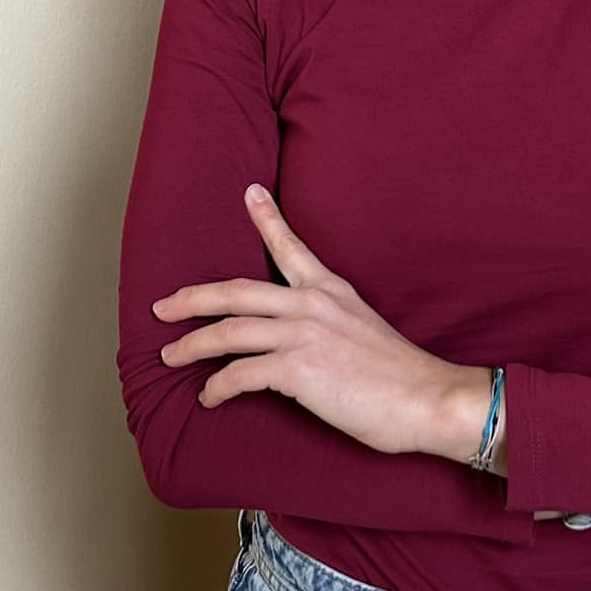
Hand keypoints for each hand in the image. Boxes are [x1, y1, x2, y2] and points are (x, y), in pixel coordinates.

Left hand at [151, 184, 449, 456]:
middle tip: (162, 306)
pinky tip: (209, 397)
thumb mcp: (364, 328)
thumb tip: (307, 338)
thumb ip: (331, 323)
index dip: (266, 219)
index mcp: (330, 290)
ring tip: (170, 357)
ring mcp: (303, 334)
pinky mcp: (298, 368)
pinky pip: (240, 375)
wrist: (428, 397)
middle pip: (235, 292)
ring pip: (227, 332)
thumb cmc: (399, 375)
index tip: (249, 193)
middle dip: (191, 299)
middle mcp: (312, 304)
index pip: (290, 247)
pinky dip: (217, 387)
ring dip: (191, 346)